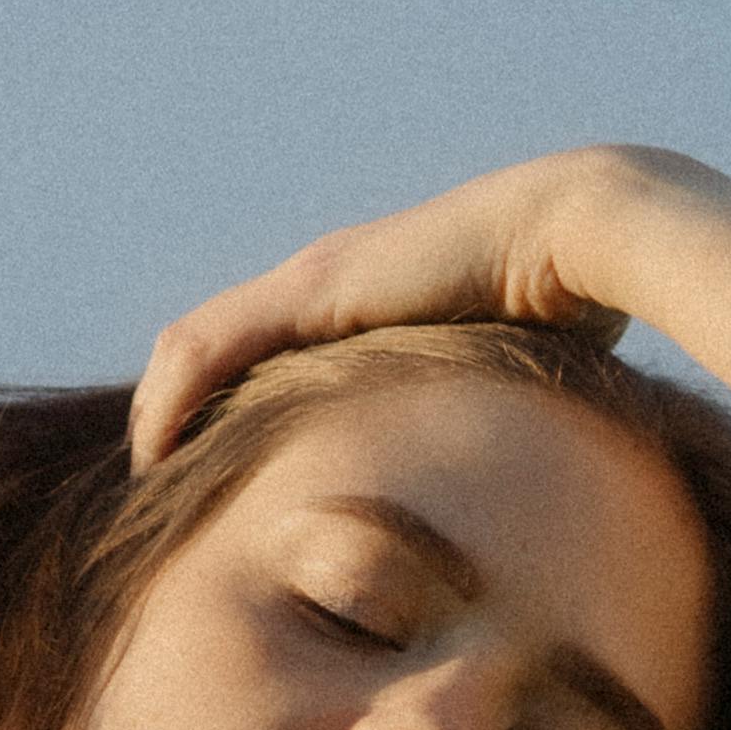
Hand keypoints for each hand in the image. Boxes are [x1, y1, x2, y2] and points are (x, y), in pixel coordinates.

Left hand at [129, 150, 671, 472]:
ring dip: (159, 413)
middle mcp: (324, 286)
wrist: (579, 237)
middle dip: (178, 418)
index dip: (225, 414)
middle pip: (215, 350)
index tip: (214, 482)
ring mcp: (312, 281)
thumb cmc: (571, 311)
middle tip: (164, 491)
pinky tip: (154, 451)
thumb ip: (484, 421)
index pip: (264, 357)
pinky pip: (207, 347)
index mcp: (363, 308)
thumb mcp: (505, 380)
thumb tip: (516, 486)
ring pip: (196, 349)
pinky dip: (168, 399)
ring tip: (150, 482)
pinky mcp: (309, 292)